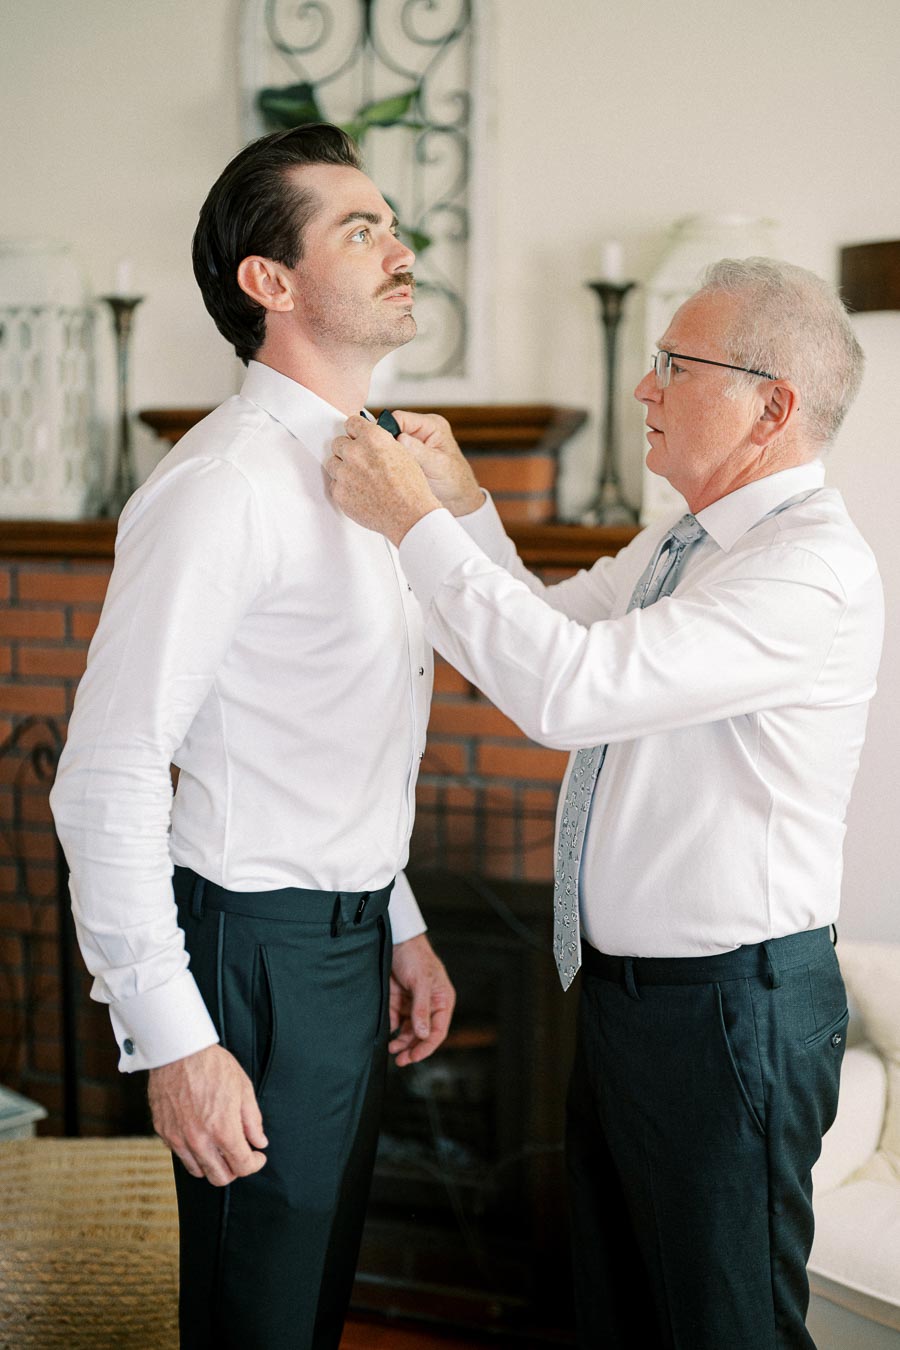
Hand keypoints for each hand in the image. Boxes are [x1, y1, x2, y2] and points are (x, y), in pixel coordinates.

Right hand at [148, 1043, 267, 1186]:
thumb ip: (252, 1121)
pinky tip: (201, 1136)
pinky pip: (180, 1155)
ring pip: (198, 1171)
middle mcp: (199, 1140)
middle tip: (240, 1154)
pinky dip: (193, 1153)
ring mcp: (178, 1138)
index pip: (242, 1166)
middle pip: (220, 1177)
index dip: (255, 1164)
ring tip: (220, 1147)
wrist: (178, 1050)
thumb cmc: (212, 1065)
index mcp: (222, 1129)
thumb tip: (259, 1142)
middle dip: (235, 1169)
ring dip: (213, 1164)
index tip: (257, 1156)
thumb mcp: (243, 1088)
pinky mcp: (163, 1132)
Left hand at [327, 415, 440, 544]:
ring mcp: (344, 473)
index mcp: (372, 438)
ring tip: (359, 479)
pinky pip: (334, 484)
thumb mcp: (401, 453)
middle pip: (338, 443)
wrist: (409, 515)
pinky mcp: (339, 493)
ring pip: (332, 463)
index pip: (351, 423)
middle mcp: (355, 453)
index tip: (355, 437)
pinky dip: (344, 488)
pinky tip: (359, 492)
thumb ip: (379, 442)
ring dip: (343, 468)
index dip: (355, 431)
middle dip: (347, 451)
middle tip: (359, 462)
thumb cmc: (410, 488)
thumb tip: (366, 441)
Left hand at [389, 933, 455, 1066]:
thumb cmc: (415, 956)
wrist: (396, 940)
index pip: (438, 1030)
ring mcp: (412, 1005)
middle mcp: (428, 1006)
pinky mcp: (397, 1002)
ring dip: (401, 1043)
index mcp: (442, 1001)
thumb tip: (424, 1034)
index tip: (415, 1057)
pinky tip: (386, 1036)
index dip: (427, 1046)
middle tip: (401, 1061)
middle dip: (413, 1048)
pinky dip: (391, 1032)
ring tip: (391, 1050)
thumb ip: (422, 1009)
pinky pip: (396, 1022)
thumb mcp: (420, 981)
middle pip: (423, 1035)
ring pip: (409, 1032)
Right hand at [392, 411, 484, 516]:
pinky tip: (392, 472)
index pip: (399, 418)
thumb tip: (399, 438)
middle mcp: (421, 429)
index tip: (383, 448)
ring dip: (388, 454)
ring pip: (389, 441)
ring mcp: (414, 442)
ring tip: (391, 469)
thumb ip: (419, 451)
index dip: (387, 430)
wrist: (459, 500)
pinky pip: (392, 453)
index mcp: (432, 425)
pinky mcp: (408, 454)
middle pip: (391, 428)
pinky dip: (389, 461)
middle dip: (387, 444)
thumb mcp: (437, 466)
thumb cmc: (455, 482)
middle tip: (386, 461)